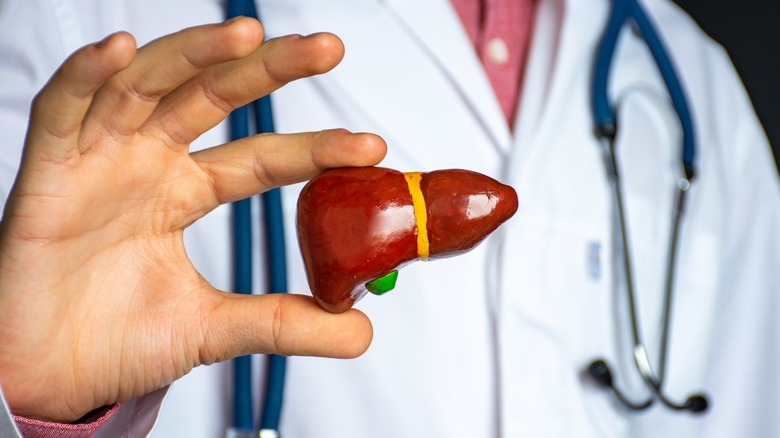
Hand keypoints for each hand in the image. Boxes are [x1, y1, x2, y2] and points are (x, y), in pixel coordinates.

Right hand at [0, 18, 383, 421]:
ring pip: (148, 85)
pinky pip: (62, 110)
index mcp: (187, 192)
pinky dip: (85, 77)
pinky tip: (118, 48)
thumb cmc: (120, 340)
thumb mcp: (216, 329)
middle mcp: (149, 164)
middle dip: (269, 69)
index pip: (262, 157)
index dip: (313, 149)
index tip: (369, 148)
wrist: (50, 375)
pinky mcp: (48, 173)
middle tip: (327, 48)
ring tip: (247, 35)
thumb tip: (360, 331)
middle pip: (214, 97)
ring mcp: (101, 161)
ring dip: (194, 54)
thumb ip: (284, 323)